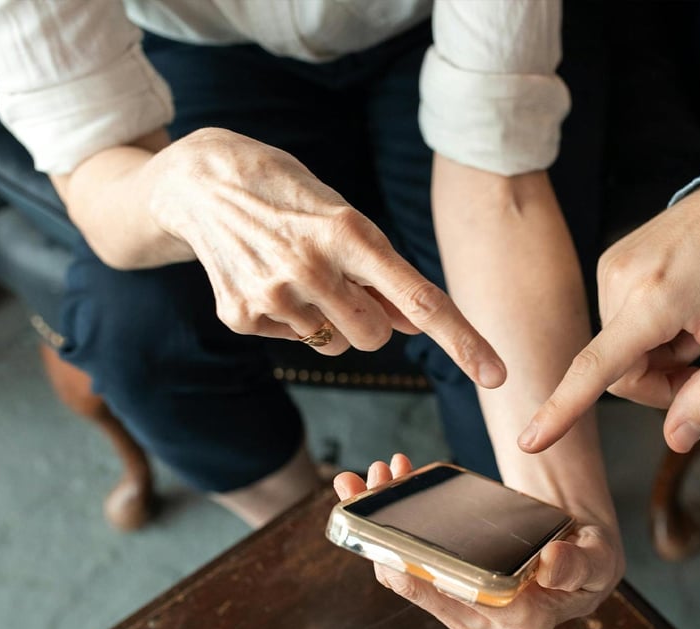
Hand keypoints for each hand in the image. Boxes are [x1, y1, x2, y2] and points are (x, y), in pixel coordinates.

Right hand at [143, 128, 504, 386]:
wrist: (202, 181)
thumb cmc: (292, 198)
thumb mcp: (345, 218)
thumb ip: (382, 274)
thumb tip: (417, 323)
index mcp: (350, 234)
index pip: (420, 299)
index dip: (463, 341)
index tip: (497, 374)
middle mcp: (312, 267)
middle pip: (377, 338)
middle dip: (372, 321)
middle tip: (344, 284)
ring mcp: (273, 295)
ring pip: (338, 345)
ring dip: (332, 321)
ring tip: (301, 275)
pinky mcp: (240, 316)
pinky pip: (295, 342)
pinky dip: (291, 319)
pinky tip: (268, 280)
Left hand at [333, 455, 624, 628]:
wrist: (576, 553)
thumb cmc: (589, 556)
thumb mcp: (598, 558)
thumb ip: (580, 565)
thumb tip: (551, 563)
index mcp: (526, 621)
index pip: (470, 603)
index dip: (434, 572)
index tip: (408, 537)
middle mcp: (487, 626)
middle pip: (424, 587)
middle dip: (388, 537)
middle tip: (375, 485)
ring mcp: (462, 613)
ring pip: (405, 575)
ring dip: (379, 527)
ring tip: (367, 480)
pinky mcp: (446, 595)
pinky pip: (406, 566)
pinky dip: (386, 528)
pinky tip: (378, 490)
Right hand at [518, 183, 699, 453]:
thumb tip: (676, 442)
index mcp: (656, 298)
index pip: (597, 366)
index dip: (563, 409)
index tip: (529, 441)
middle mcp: (620, 279)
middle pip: (620, 372)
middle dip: (659, 383)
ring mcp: (609, 267)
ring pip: (617, 352)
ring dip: (656, 356)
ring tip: (695, 326)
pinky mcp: (608, 263)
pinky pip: (617, 325)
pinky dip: (647, 333)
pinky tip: (679, 310)